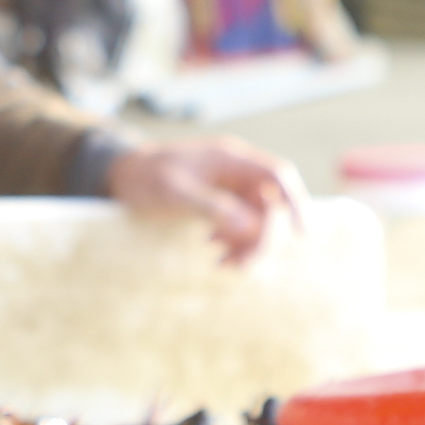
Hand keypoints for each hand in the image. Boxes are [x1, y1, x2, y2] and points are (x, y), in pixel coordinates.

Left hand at [106, 138, 303, 263]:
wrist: (122, 175)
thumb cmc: (145, 177)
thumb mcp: (173, 192)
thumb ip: (211, 206)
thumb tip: (248, 226)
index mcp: (231, 158)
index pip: (277, 176)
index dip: (295, 203)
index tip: (301, 234)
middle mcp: (237, 172)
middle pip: (271, 205)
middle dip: (262, 238)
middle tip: (240, 265)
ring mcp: (231, 188)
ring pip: (258, 220)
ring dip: (248, 245)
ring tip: (223, 264)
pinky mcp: (222, 204)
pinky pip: (241, 226)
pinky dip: (234, 243)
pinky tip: (215, 253)